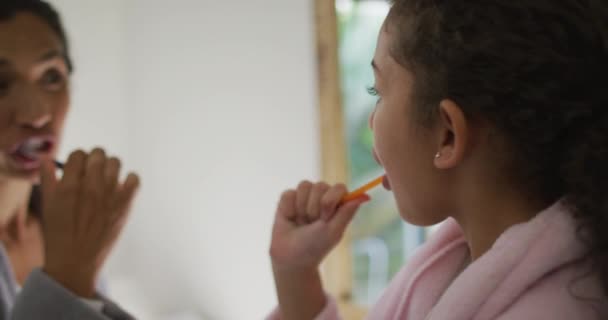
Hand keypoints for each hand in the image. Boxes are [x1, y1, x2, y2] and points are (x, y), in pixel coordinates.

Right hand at [40, 148, 138, 296]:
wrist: (76, 261)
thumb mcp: (48, 205)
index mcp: (69, 185)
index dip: (78, 160)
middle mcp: (91, 186)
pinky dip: (129, 180)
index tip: (78, 170)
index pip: (78, 154)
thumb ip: (48, 179)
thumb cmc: (59, 234)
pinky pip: (134, 178)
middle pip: (98, 154)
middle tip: (92, 172)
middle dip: (94, 160)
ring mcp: (110, 194)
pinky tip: (120, 188)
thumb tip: (47, 158)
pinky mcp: (125, 204)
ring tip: (105, 180)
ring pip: (116, 162)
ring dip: (110, 168)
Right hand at [269, 181, 368, 319]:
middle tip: (312, 224)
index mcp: (337, 204)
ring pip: (304, 186)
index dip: (330, 200)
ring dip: (301, 208)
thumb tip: (364, 196)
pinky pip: (289, 194)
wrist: (290, 257)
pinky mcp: (288, 198)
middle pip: (320, 186)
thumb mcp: (333, 232)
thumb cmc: (315, 246)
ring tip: (302, 222)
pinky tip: (291, 219)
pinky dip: (289, 209)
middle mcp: (322, 196)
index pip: (339, 187)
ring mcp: (305, 196)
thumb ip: (346, 213)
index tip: (325, 217)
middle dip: (314, 208)